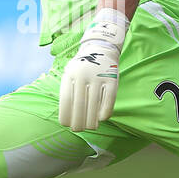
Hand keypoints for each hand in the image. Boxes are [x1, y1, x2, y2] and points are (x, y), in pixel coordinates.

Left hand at [58, 8, 128, 131]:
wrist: (101, 47)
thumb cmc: (82, 66)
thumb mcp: (70, 72)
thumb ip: (67, 90)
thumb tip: (66, 117)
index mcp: (70, 74)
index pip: (66, 101)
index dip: (66, 116)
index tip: (66, 125)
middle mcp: (83, 76)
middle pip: (79, 106)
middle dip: (78, 122)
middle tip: (78, 130)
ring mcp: (99, 77)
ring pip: (94, 106)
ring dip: (91, 121)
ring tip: (89, 127)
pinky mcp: (112, 79)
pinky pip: (109, 100)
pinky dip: (104, 112)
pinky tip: (101, 119)